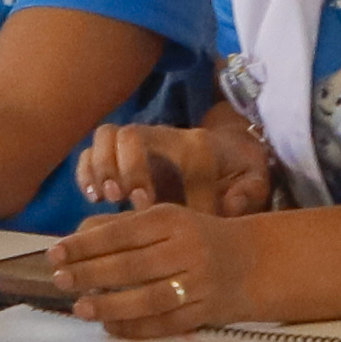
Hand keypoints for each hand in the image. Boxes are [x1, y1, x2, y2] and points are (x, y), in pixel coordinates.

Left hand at [57, 200, 259, 339]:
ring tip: (80, 307)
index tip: (56, 252)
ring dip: (110, 304)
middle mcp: (187, 250)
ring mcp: (199, 284)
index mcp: (173, 220)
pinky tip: (110, 326)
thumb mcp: (166, 220)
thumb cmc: (196, 236)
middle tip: (60, 279)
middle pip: (132, 265)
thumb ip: (123, 226)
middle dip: (91, 273)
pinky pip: (165, 324)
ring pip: (148, 298)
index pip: (122, 232)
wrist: (253, 261)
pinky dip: (135, 328)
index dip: (86, 244)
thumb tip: (78, 236)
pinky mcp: (205, 312)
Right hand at [72, 111, 277, 219]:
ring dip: (98, 169)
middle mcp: (162, 138)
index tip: (150, 207)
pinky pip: (91, 153)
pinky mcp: (121, 157)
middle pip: (126, 134)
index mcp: (195, 144)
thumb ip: (248, 194)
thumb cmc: (240, 172)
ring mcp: (139, 145)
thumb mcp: (255, 182)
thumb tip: (229, 206)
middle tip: (122, 200)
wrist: (231, 151)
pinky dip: (85, 174)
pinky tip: (92, 199)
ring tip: (104, 200)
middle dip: (120, 167)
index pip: (160, 145)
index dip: (149, 173)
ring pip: (104, 137)